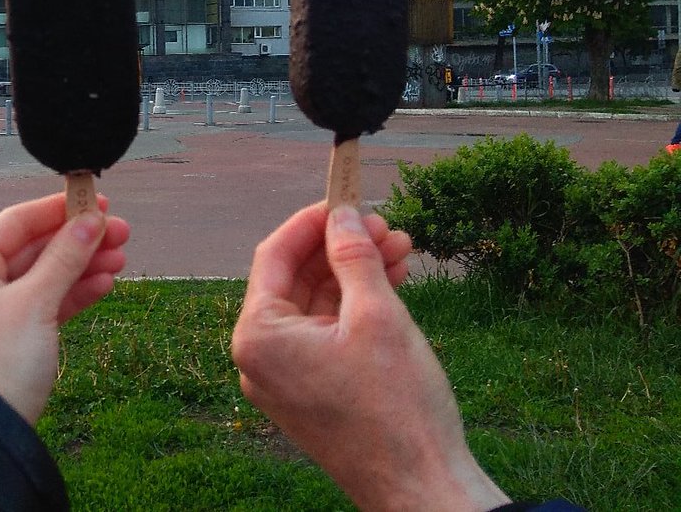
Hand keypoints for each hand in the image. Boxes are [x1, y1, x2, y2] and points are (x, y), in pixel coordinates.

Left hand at [0, 193, 129, 423]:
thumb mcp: (33, 303)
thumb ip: (65, 258)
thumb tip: (91, 220)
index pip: (15, 221)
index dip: (58, 209)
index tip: (98, 200)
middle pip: (33, 247)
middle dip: (78, 239)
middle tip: (121, 231)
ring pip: (44, 276)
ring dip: (82, 266)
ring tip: (122, 258)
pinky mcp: (10, 338)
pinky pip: (45, 304)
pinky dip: (72, 294)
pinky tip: (104, 284)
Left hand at [231, 204, 509, 511]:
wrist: (423, 490)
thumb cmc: (398, 407)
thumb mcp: (377, 314)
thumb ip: (353, 256)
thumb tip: (341, 216)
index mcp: (258, 337)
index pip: (274, 255)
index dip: (313, 221)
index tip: (347, 199)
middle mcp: (259, 358)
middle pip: (295, 279)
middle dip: (342, 248)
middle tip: (386, 226)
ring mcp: (283, 379)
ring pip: (315, 306)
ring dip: (354, 275)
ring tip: (401, 250)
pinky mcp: (310, 394)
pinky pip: (324, 336)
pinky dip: (354, 309)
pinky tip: (392, 284)